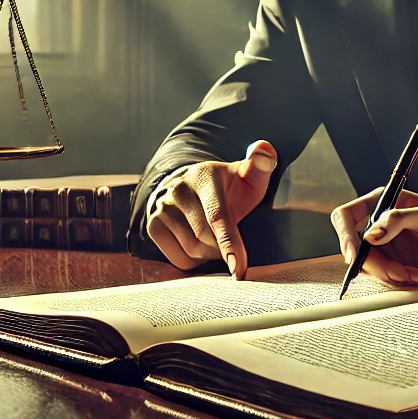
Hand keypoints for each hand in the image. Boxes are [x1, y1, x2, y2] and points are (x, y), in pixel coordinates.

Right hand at [145, 141, 277, 275]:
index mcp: (206, 176)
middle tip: (234, 243)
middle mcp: (179, 189)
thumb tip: (264, 150)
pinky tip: (201, 246)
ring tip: (217, 241)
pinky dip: (194, 261)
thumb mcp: (247, 175)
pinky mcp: (152, 224)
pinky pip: (178, 259)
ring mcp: (162, 206)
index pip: (217, 215)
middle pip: (206, 239)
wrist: (190, 185)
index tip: (237, 269)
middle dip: (224, 249)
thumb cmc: (228, 187)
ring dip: (210, 255)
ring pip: (192, 251)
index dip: (229, 243)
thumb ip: (262, 164)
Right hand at [330, 188, 417, 286]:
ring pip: (368, 266)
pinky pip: (383, 276)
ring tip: (414, 275)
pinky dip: (397, 279)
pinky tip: (416, 276)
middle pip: (356, 247)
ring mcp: (386, 246)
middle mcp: (380, 225)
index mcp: (384, 203)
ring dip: (388, 274)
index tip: (354, 254)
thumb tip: (369, 234)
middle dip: (374, 264)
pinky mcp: (394, 264)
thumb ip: (397, 221)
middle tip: (397, 273)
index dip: (344, 235)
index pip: (348, 215)